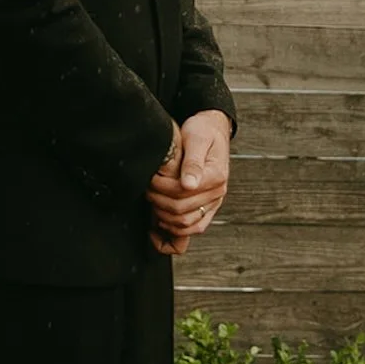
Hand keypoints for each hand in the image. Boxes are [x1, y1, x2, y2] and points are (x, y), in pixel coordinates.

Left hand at [146, 109, 230, 256]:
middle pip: (182, 210)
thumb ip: (193, 162)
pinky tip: (159, 226)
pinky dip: (176, 232)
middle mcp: (217, 193)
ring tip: (152, 201)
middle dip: (159, 201)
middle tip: (146, 188)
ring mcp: (214, 203)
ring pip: (187, 225)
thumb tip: (189, 185)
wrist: (213, 131)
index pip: (182, 192)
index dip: (161, 187)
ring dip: (164, 217)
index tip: (151, 177)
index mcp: (215, 176)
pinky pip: (195, 228)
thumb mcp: (197, 138)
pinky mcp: (208, 208)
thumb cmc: (203, 131)